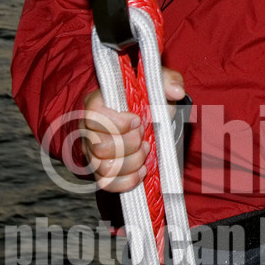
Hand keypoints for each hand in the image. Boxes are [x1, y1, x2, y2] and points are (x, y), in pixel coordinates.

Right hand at [78, 67, 183, 192]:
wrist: (145, 116)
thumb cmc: (146, 97)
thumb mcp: (158, 82)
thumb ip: (168, 81)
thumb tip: (176, 91)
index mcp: (96, 104)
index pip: (93, 116)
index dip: (118, 122)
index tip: (138, 120)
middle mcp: (88, 130)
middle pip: (100, 147)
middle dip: (130, 144)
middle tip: (144, 135)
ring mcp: (92, 152)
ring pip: (104, 168)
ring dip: (132, 162)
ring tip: (145, 150)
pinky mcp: (100, 170)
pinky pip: (107, 184)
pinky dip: (128, 181)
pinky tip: (141, 170)